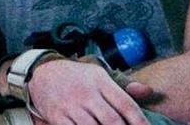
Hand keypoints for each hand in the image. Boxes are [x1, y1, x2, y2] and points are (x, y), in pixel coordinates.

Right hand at [26, 59, 152, 124]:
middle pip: (112, 120)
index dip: (140, 122)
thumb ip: (124, 85)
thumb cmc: (77, 77)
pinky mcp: (56, 116)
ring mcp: (70, 106)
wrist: (42, 71)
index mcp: (100, 81)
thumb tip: (148, 92)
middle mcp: (86, 93)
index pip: (126, 104)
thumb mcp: (100, 74)